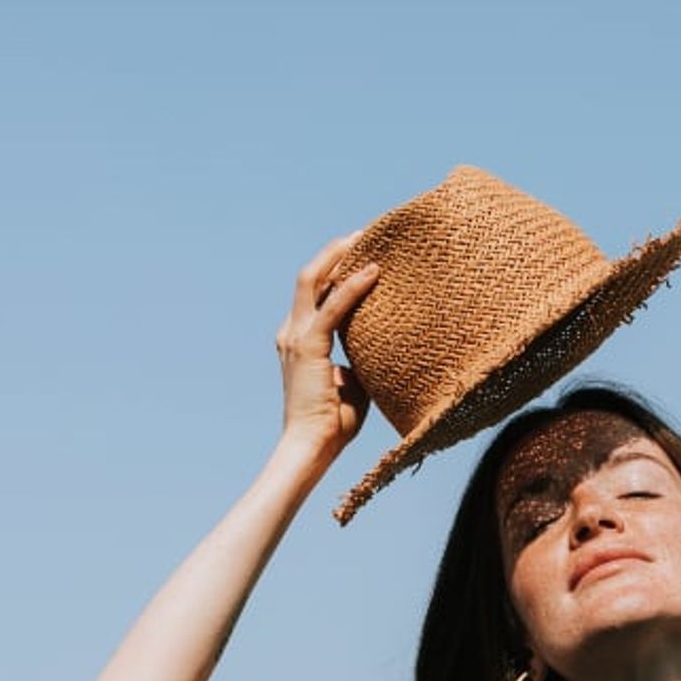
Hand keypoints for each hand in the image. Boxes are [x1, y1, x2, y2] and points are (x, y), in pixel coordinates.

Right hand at [274, 230, 380, 468]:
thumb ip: (363, 359)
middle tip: (367, 233)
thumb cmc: (333, 424)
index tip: (366, 253)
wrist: (311, 447)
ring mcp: (296, 337)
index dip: (338, 269)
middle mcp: (293, 331)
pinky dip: (352, 287)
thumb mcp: (355, 383)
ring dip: (341, 256)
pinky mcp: (308, 347)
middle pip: (312, 276)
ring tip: (368, 237)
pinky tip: (373, 271)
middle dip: (337, 251)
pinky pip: (332, 308)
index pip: (318, 292)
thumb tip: (387, 346)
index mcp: (301, 339)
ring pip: (314, 280)